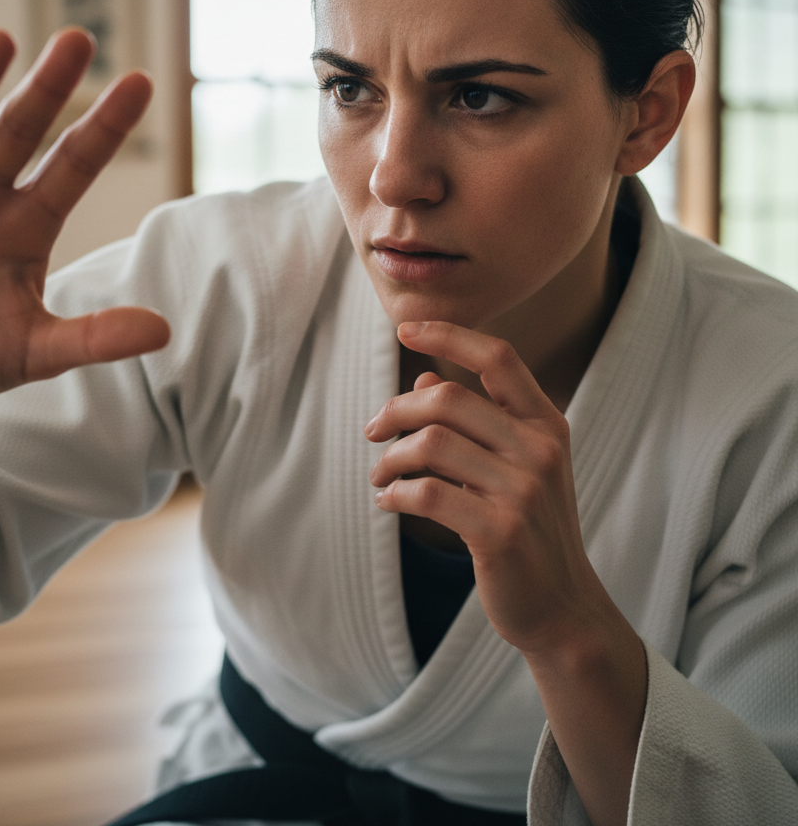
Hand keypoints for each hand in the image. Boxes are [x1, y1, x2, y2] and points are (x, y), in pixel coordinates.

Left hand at [365, 320, 610, 654]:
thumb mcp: (511, 467)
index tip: (405, 329)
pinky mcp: (499, 531)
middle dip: (396, 411)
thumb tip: (424, 378)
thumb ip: (473, 421)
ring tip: (379, 475)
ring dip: (390, 457)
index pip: (497, 357)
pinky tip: (388, 502)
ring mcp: (523, 490)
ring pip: (431, 443)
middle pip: (448, 398)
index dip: (448, 335)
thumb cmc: (527, 528)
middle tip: (373, 432)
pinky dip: (395, 493)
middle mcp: (539, 449)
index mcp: (546, 424)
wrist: (561, 606)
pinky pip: (426, 492)